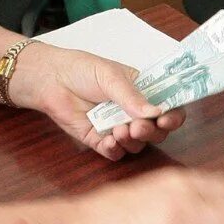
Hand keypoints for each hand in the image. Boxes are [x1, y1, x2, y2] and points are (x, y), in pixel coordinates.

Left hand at [9, 43, 186, 160]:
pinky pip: (115, 153)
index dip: (173, 115)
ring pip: (137, 144)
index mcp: (144, 92)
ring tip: (119, 131)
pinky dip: (115, 150)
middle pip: (157, 131)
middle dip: (151, 132)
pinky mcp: (99, 140)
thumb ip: (132, 96)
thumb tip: (156, 112)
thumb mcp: (111, 77)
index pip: (169, 107)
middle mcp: (134, 112)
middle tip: (138, 127)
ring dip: (132, 141)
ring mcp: (117, 127)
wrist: (50, 80)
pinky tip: (108, 141)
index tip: (167, 119)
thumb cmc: (82, 70)